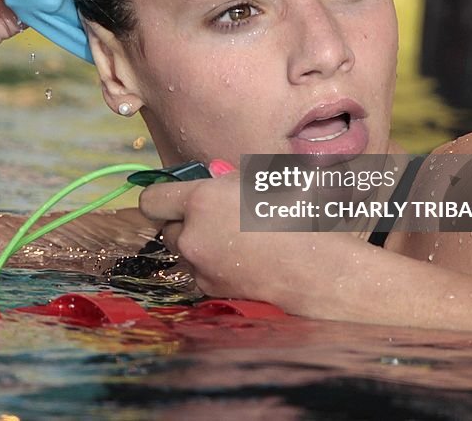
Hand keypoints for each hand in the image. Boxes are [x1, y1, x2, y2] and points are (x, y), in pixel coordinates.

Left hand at [139, 168, 384, 320]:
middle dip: (184, 222)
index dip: (163, 196)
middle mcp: (192, 236)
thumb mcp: (264, 182)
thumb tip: (211, 180)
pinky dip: (214, 266)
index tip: (175, 196)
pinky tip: (244, 261)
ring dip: (200, 244)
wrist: (319, 271)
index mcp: (201, 201)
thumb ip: (226, 180)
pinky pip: (202, 272)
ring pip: (185, 252)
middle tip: (214, 218)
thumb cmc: (299, 218)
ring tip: (236, 241)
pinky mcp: (211, 290)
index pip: (152, 199)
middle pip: (167, 228)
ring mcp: (200, 267)